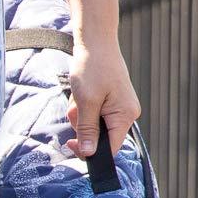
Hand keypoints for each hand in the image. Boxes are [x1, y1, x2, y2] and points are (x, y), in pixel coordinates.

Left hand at [66, 35, 140, 157]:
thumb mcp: (86, 102)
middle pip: (98, 137)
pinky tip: (80, 95)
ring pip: (92, 125)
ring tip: (78, 97)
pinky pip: (92, 114)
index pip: (110, 148)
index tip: (70, 144)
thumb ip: (87, 129)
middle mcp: (126, 114)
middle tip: (75, 109)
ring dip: (79, 115)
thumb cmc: (92, 69)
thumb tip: (89, 153)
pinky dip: (82, 107)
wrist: (96, 44)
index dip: (89, 152)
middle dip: (81, 126)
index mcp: (125, 116)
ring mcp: (119, 108)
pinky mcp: (111, 102)